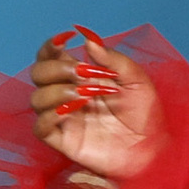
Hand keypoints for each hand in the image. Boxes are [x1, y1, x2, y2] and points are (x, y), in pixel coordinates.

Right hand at [29, 27, 161, 180]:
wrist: (152, 148)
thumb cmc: (146, 114)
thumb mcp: (136, 79)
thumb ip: (113, 59)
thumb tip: (89, 40)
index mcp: (81, 77)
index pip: (51, 57)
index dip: (49, 47)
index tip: (64, 40)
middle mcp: (67, 95)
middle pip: (38, 74)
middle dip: (54, 68)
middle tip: (80, 73)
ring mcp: (64, 118)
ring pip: (36, 99)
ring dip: (55, 91)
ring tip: (83, 96)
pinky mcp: (63, 141)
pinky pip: (40, 127)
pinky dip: (49, 116)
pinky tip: (70, 111)